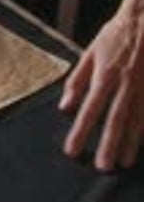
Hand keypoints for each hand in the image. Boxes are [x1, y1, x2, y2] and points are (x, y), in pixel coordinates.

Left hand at [59, 8, 143, 170]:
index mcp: (106, 74)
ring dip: (131, 142)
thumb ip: (78, 81)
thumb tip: (65, 106)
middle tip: (103, 166)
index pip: (90, 109)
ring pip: (138, 119)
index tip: (72, 150)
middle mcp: (126, 83)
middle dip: (108, 144)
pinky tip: (142, 142)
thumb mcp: (92, 53)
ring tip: (124, 162)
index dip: (80, 131)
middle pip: (115, 119)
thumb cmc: (118, 34)